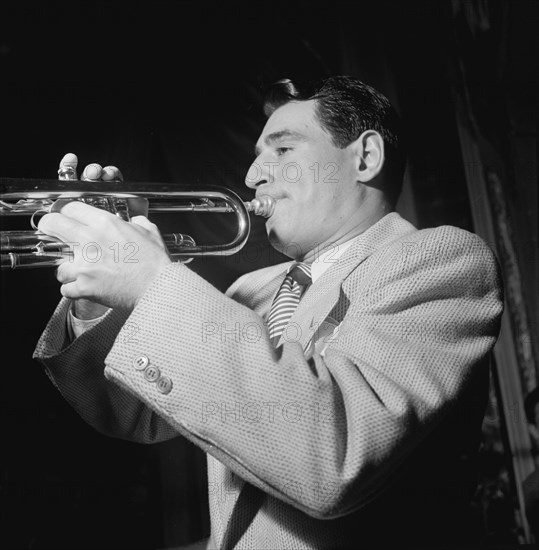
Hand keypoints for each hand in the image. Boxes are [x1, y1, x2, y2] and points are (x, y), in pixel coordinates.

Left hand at [38, 201, 170, 309]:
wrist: (158, 288)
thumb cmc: (156, 262)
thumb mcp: (149, 232)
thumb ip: (137, 222)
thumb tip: (134, 221)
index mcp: (105, 224)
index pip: (70, 208)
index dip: (65, 211)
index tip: (64, 217)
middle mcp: (90, 240)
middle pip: (52, 225)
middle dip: (49, 228)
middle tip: (53, 233)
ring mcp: (84, 265)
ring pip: (58, 265)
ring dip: (68, 270)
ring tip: (81, 273)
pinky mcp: (84, 287)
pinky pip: (65, 289)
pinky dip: (74, 290)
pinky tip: (85, 288)